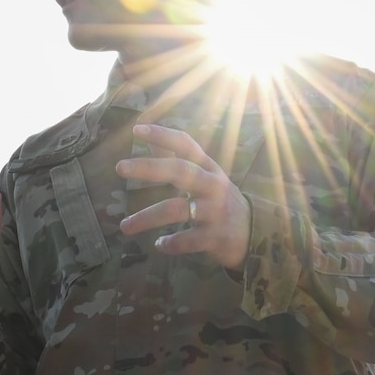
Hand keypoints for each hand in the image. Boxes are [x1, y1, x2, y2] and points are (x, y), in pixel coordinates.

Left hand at [116, 123, 251, 269]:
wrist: (254, 233)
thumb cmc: (220, 199)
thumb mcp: (205, 176)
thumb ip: (179, 159)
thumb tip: (149, 139)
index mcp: (208, 168)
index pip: (186, 145)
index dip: (163, 135)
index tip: (137, 130)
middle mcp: (212, 185)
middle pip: (179, 171)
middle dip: (148, 167)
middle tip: (119, 167)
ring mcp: (215, 211)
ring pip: (176, 209)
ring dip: (146, 217)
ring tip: (124, 226)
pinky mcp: (216, 237)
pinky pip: (188, 239)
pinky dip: (170, 243)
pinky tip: (159, 244)